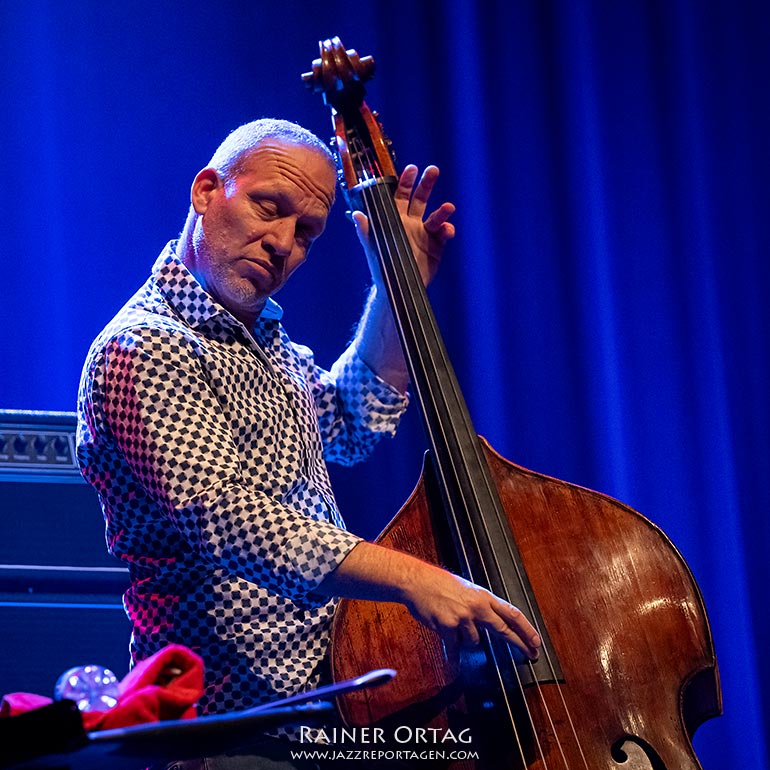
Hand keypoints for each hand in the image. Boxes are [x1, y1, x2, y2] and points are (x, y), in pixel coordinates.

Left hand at [352, 164, 455, 287]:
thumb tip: (356, 214)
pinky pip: (444, 233)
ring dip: (443, 210)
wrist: (397, 288)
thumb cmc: (381, 267)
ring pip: (436, 215)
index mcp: (395, 219)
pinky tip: (447, 231)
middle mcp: (411, 222)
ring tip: (448, 207)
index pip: (400, 195)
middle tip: (433, 170)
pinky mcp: (436, 245)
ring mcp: (425, 233)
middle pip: (421, 198)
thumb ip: (365, 231)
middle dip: (426, 184)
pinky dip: (447, 230)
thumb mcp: (372, 248)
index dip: (406, 181)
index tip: (412, 168)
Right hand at [402, 563, 540, 658]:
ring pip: (474, 642)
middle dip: (520, 644)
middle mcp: (477, 606)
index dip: (526, 628)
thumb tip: (493, 623)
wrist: (416, 581)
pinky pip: (456, 648)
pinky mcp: (449, 627)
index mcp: (483, 596)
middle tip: (532, 654)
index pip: (512, 613)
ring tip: (451, 623)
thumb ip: (480, 606)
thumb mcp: (466, 589)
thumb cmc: (439, 584)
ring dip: (465, 639)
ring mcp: (463, 617)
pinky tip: (452, 654)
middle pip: (504, 630)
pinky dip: (453, 653)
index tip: (536, 641)